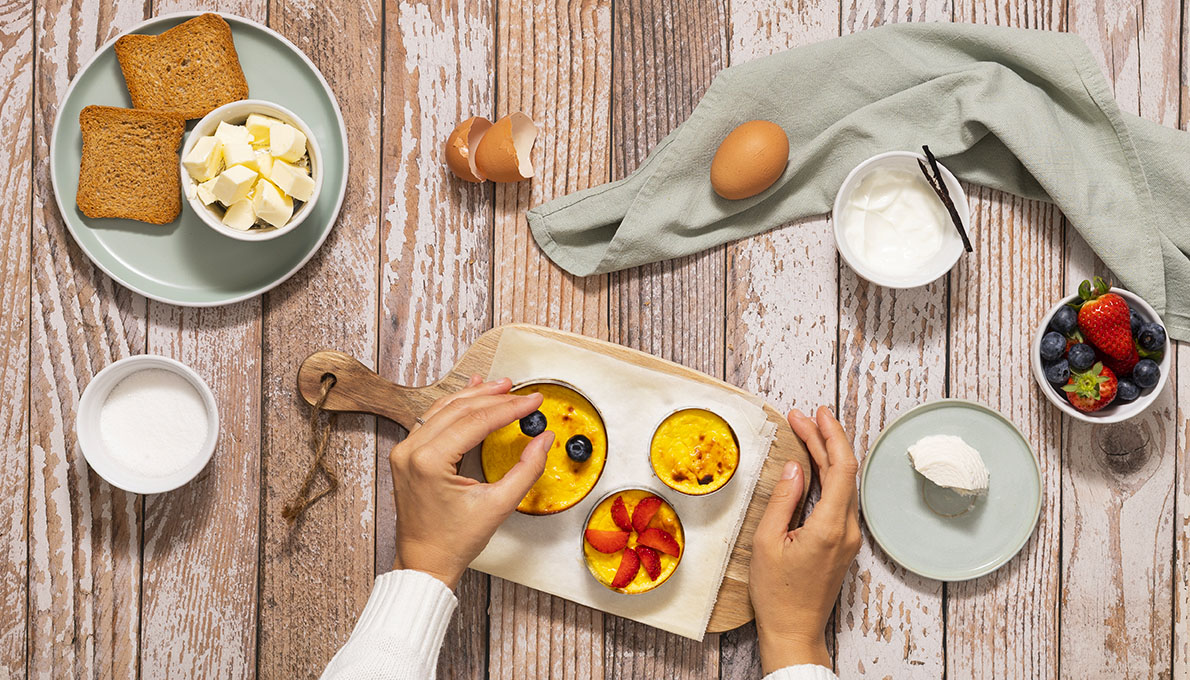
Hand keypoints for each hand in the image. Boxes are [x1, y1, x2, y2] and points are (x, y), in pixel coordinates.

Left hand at [389, 375, 552, 588]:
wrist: (425, 562)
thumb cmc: (454, 541)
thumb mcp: (498, 505)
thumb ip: (527, 469)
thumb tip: (543, 439)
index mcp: (429, 462)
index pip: (477, 421)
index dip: (510, 407)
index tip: (532, 400)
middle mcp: (411, 451)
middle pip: (459, 409)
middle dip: (494, 397)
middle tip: (520, 390)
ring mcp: (405, 451)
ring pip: (443, 409)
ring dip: (474, 396)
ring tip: (500, 387)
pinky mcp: (406, 454)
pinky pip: (432, 420)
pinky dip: (454, 407)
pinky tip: (470, 395)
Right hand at [749, 406, 861, 672]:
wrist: (794, 630)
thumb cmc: (776, 593)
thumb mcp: (767, 541)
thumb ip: (784, 499)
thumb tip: (796, 467)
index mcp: (830, 527)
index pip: (841, 468)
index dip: (831, 435)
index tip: (816, 414)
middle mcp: (848, 530)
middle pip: (844, 472)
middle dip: (824, 439)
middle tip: (802, 417)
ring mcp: (849, 537)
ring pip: (844, 484)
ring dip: (826, 456)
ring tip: (805, 432)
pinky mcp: (844, 543)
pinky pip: (840, 500)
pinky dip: (828, 476)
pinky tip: (814, 465)